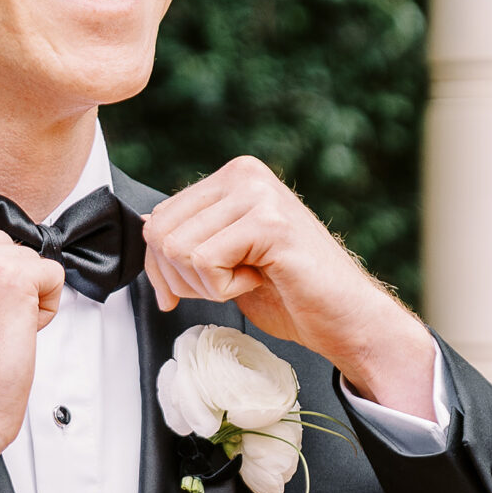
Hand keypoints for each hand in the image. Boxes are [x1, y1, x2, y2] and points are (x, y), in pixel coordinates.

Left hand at [143, 158, 436, 419]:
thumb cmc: (290, 293)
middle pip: (160, 234)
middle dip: (182, 279)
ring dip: (206, 285)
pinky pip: (205, 261)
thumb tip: (147, 223)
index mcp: (233, 175)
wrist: (345, 318)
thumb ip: (192, 235)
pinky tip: (258, 280)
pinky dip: (224, 288)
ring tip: (246, 281)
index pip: (158, 219)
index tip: (190, 291)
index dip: (162, 269)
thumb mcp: (227, 257)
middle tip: (226, 286)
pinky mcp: (269, 223)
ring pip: (179, 249)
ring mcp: (258, 194)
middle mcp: (243, 173)